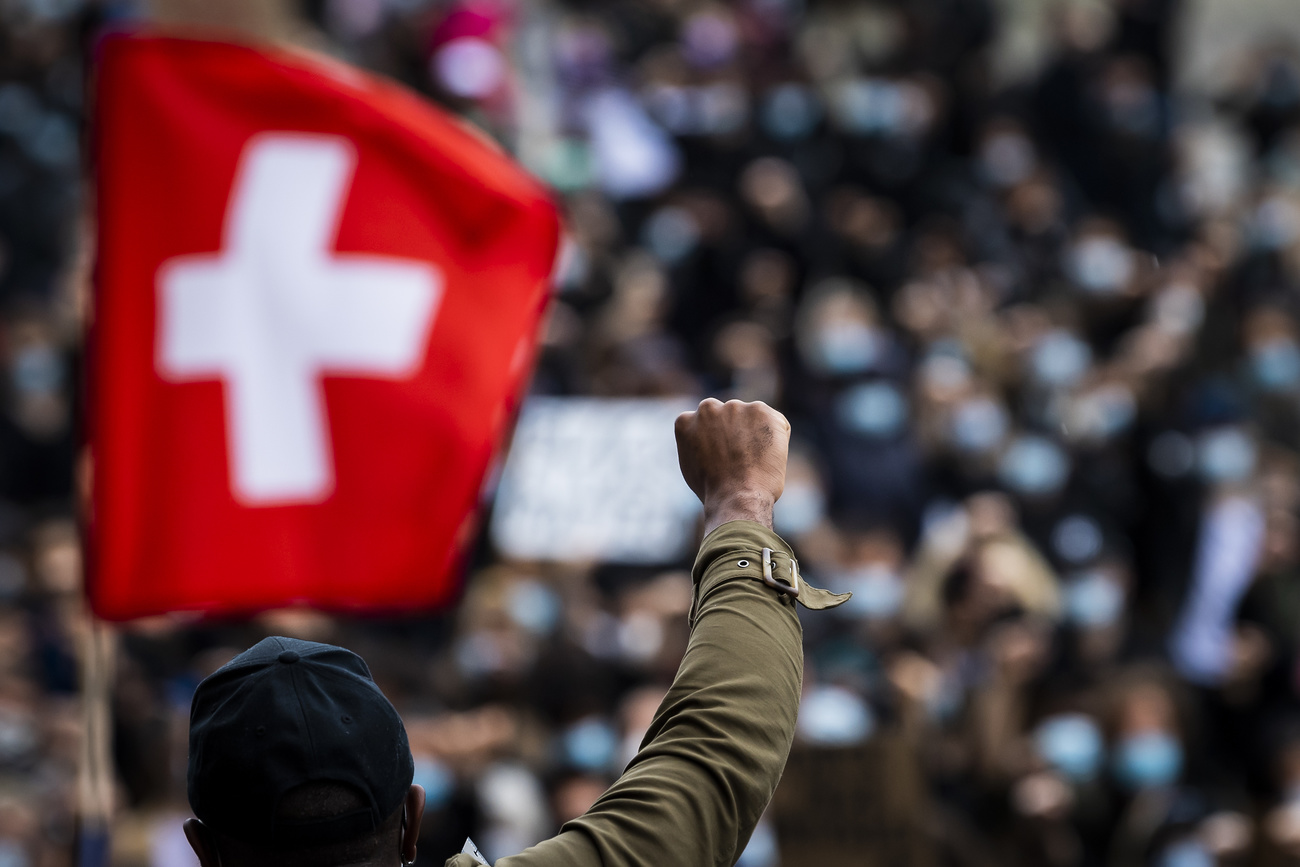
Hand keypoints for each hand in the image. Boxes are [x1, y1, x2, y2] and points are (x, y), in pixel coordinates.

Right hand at [674, 398, 789, 533]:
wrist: (736, 496)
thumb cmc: (715, 490)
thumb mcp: (692, 464)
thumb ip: (697, 443)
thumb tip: (707, 439)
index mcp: (686, 420)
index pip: (706, 425)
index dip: (719, 443)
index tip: (724, 460)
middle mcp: (708, 407)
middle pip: (729, 417)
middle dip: (737, 432)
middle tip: (743, 460)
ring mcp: (734, 407)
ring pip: (753, 418)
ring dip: (757, 435)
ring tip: (755, 461)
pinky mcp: (761, 410)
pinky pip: (776, 423)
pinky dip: (779, 439)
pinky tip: (769, 457)